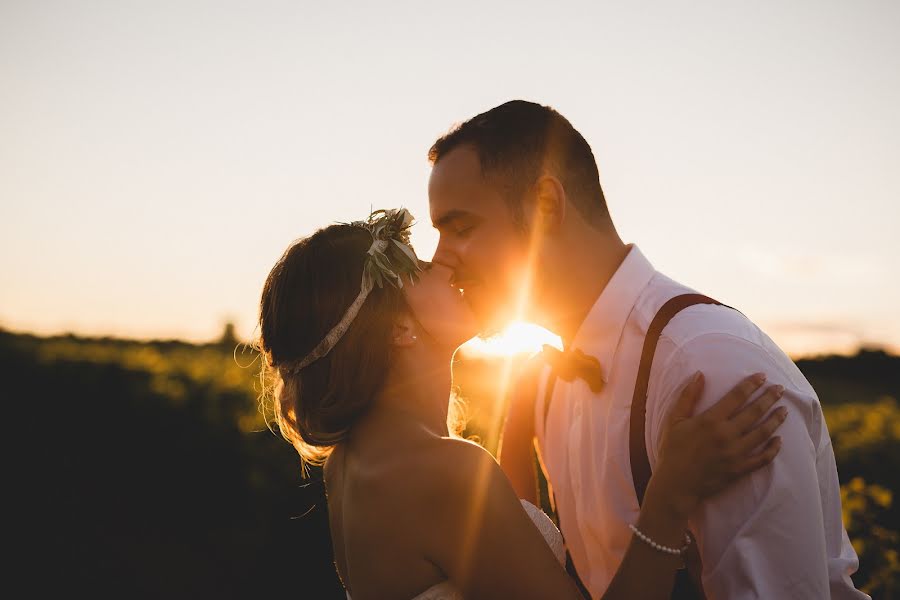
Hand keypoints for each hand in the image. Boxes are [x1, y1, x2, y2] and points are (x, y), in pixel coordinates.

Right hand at [653, 372, 786, 519]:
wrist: (676, 485)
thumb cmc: (672, 450)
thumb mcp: (674, 420)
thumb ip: (688, 396)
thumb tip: (700, 374)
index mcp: (710, 420)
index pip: (736, 397)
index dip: (751, 385)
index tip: (762, 376)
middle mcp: (726, 435)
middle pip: (754, 412)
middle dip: (769, 398)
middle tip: (780, 388)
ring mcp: (735, 453)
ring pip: (763, 433)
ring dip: (775, 420)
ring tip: (784, 410)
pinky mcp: (739, 469)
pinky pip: (762, 458)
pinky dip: (773, 449)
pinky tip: (779, 440)